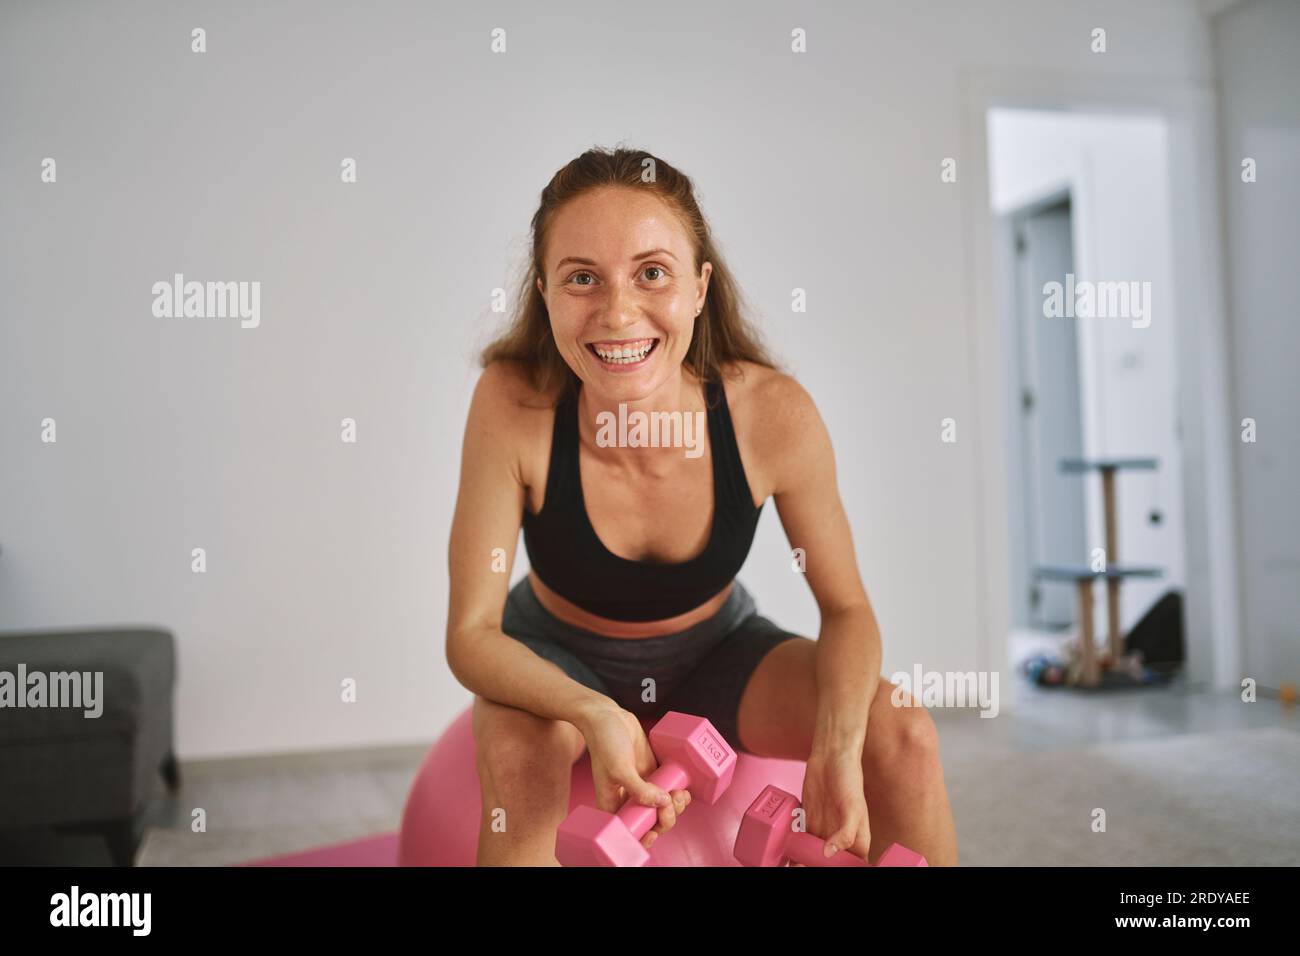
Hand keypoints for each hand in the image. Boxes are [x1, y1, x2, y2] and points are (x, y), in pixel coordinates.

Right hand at [578, 703, 691, 850]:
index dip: (645, 836)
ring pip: (663, 806)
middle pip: (652, 820)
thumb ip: (639, 789)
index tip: (656, 830)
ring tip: (681, 793)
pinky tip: (684, 787)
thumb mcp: (618, 768)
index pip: (631, 830)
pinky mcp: (652, 771)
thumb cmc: (604, 743)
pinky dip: (677, 790)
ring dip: (675, 805)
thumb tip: (661, 803)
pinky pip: (668, 787)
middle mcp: (628, 799)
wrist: (607, 716)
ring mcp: (642, 785)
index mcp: (613, 805)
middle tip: (672, 802)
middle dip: (666, 817)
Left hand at [799, 746, 868, 863]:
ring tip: (792, 865)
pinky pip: (800, 841)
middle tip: (801, 868)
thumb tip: (829, 853)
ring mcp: (823, 831)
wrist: (830, 756)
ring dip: (802, 862)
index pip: (851, 865)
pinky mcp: (807, 821)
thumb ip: (846, 833)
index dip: (841, 869)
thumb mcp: (854, 807)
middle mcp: (840, 839)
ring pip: (812, 856)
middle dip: (815, 867)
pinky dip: (793, 849)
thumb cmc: (849, 779)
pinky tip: (785, 853)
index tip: (827, 869)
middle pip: (828, 863)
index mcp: (857, 841)